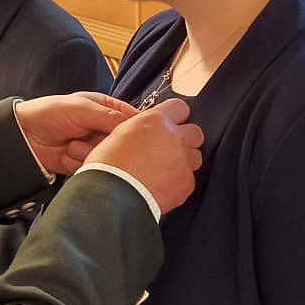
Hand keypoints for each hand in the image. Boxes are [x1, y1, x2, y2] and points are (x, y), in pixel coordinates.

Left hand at [13, 92, 138, 175]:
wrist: (24, 135)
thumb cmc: (49, 113)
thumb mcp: (81, 108)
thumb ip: (109, 116)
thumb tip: (134, 125)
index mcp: (105, 108)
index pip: (131, 118)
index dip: (134, 128)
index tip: (133, 136)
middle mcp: (102, 128)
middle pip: (122, 143)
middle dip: (105, 144)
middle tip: (92, 140)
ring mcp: (94, 147)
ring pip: (107, 158)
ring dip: (88, 153)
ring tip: (71, 144)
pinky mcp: (84, 162)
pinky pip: (93, 168)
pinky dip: (78, 163)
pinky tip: (66, 154)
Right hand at [83, 98, 202, 214]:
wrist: (112, 196)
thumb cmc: (108, 166)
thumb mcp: (120, 133)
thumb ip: (142, 127)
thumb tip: (148, 130)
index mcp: (156, 120)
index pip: (180, 107)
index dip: (175, 116)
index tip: (170, 124)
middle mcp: (174, 138)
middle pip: (195, 132)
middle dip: (185, 139)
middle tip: (169, 149)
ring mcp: (183, 161)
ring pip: (195, 156)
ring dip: (184, 160)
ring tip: (165, 170)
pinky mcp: (186, 183)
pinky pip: (189, 178)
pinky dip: (178, 181)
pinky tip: (162, 185)